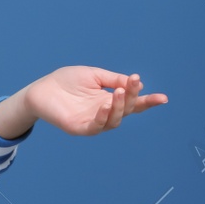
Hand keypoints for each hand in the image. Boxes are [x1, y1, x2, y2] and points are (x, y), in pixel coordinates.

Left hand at [23, 67, 167, 136]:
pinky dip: (102, 117)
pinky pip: (95, 127)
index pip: (133, 103)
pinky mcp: (80, 128)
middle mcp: (104, 112)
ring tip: (119, 92)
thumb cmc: (66, 81)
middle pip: (126, 110)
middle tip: (132, 83)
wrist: (41, 89)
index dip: (148, 101)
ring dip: (119, 106)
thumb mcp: (94, 75)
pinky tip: (105, 106)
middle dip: (132, 97)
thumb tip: (136, 83)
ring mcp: (93, 122)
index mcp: (109, 100)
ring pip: (114, 120)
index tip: (163, 98)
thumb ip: (113, 79)